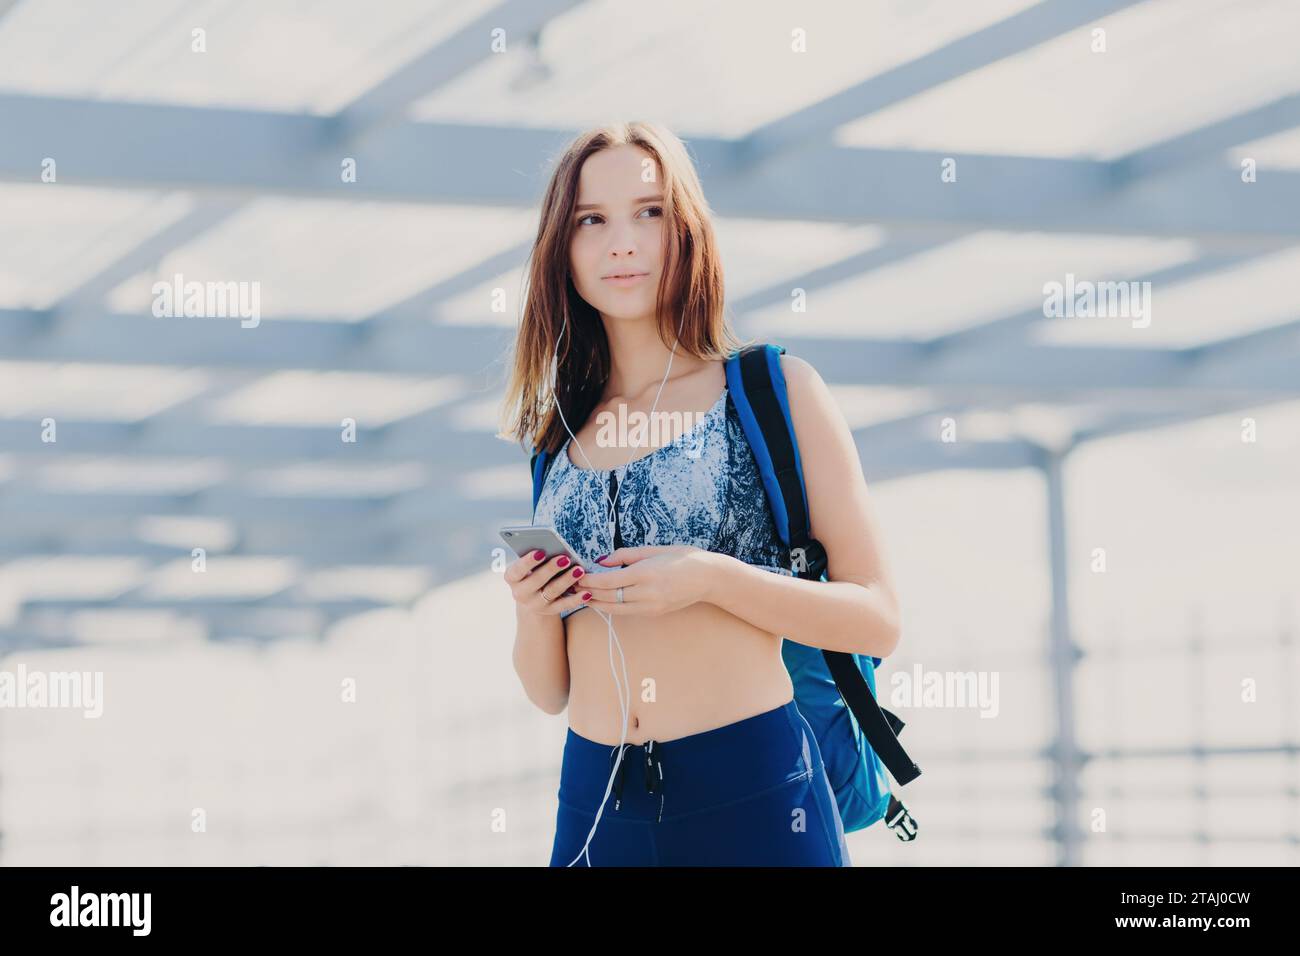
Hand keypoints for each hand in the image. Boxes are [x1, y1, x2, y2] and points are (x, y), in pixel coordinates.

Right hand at [504, 549, 591, 616]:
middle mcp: (520, 593)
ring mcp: (535, 604)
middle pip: (536, 581)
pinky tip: (587, 592)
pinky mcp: (550, 611)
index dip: (528, 562)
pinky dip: (576, 599)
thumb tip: (553, 547)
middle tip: (565, 558)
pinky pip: (564, 605)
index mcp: (512, 578)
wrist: (533, 597)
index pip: (517, 570)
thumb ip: (537, 558)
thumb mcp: (529, 565)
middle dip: (551, 569)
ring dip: (567, 580)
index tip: (541, 552)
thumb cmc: (533, 571)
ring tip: (579, 570)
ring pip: (552, 591)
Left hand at [578, 545, 718, 615]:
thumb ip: (625, 555)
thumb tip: (602, 561)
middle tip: (571, 585)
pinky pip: (626, 611)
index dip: (589, 580)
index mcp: (646, 573)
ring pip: (614, 608)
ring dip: (595, 603)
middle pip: (608, 596)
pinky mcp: (653, 613)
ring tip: (580, 595)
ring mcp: (651, 606)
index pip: (608, 580)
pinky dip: (610, 606)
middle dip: (587, 592)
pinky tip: (600, 600)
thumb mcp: (654, 550)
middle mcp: (647, 593)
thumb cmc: (683, 558)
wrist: (708, 578)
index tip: (576, 575)